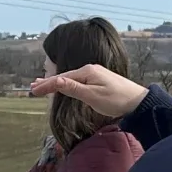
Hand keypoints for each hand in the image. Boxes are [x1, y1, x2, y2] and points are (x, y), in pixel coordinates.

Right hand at [29, 63, 146, 118]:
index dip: (47, 85)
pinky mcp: (100, 80)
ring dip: (57, 82)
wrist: (138, 101)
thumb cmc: (116, 100)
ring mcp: (95, 74)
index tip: (33, 90)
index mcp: (86, 72)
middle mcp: (90, 70)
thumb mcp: (92, 96)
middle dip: (49, 82)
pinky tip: (65, 86)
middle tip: (33, 87)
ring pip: (71, 78)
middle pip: (65, 76)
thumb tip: (56, 81)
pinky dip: (68, 83)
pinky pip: (79, 80)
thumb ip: (73, 88)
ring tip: (44, 85)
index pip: (61, 78)